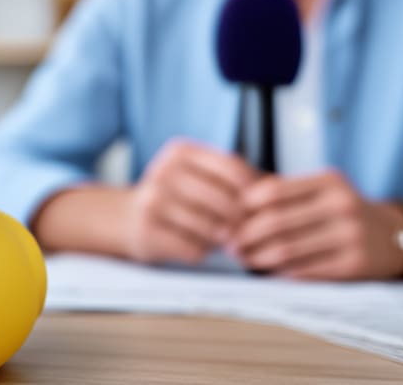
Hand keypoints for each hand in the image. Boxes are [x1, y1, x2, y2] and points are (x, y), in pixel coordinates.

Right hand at [122, 139, 257, 264]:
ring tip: (220, 236)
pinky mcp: (147, 231)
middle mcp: (164, 172)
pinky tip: (198, 245)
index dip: (253, 191)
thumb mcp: (197, 174)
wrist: (125, 217)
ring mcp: (153, 201)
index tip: (259, 205)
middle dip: (240, 220)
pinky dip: (202, 251)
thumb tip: (277, 187)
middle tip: (245, 229)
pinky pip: (193, 249)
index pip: (233, 168)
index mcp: (181, 151)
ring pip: (211, 228)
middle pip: (224, 200)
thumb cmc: (174, 196)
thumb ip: (233, 177)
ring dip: (221, 238)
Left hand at [231, 170, 402, 279]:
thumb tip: (231, 198)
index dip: (243, 207)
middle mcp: (342, 204)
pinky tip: (267, 271)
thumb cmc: (342, 211)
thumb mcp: (321, 189)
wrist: (396, 236)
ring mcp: (351, 235)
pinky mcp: (355, 265)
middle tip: (229, 244)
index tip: (227, 218)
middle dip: (245, 236)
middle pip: (276, 222)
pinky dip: (279, 272)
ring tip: (243, 259)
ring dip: (257, 257)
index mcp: (329, 181)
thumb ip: (282, 190)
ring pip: (287, 249)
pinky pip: (304, 271)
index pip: (272, 191)